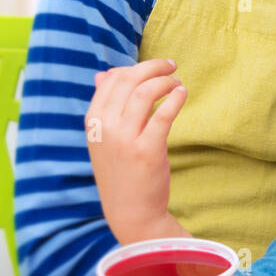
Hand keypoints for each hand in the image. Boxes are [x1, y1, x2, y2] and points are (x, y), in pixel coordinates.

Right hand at [85, 59, 188, 245]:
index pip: (113, 80)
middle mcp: (105, 128)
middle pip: (129, 81)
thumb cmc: (120, 170)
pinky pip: (163, 114)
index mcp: (93, 122)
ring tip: (177, 83)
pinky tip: (182, 94)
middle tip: (172, 66)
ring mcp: (125, 140)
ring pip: (146, 93)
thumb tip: (103, 74)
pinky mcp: (147, 151)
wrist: (130, 210)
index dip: (136, 68)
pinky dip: (175, 98)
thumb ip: (105, 106)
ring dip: (166, 81)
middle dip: (154, 67)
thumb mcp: (103, 138)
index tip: (154, 67)